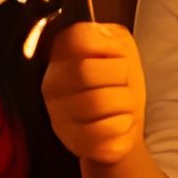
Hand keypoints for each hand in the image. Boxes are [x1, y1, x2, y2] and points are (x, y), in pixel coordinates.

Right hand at [42, 21, 145, 166]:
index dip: (107, 46)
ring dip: (125, 103)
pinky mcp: (73, 141)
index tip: (116, 56)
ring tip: (122, 106)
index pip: (77, 38)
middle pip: (87, 70)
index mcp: (61, 52)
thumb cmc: (119, 81)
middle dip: (120, 77)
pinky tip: (120, 124)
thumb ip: (112, 36)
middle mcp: (52, 82)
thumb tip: (101, 37)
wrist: (123, 124)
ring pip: (100, 101)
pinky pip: (104, 132)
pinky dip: (122, 127)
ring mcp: (59, 114)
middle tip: (122, 84)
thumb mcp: (120, 48)